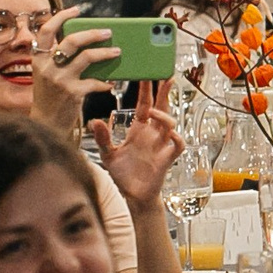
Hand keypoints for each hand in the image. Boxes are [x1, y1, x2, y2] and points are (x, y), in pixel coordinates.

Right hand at [31, 7, 116, 128]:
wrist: (45, 124)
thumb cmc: (50, 97)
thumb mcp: (48, 75)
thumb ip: (61, 59)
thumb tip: (88, 43)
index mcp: (39, 59)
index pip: (46, 31)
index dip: (61, 17)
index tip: (76, 10)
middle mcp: (47, 67)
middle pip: (72, 41)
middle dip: (93, 33)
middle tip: (108, 32)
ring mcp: (59, 79)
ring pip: (86, 57)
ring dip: (105, 53)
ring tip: (117, 51)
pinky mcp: (72, 93)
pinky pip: (95, 82)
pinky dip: (105, 82)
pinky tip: (110, 83)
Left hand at [92, 82, 178, 205]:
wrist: (132, 196)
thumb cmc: (123, 175)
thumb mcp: (108, 154)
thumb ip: (102, 137)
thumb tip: (94, 121)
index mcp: (139, 130)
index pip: (144, 105)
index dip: (146, 90)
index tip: (146, 75)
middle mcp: (152, 135)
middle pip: (162, 108)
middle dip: (164, 92)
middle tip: (165, 76)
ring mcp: (160, 146)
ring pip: (170, 124)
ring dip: (164, 115)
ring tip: (153, 110)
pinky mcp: (167, 158)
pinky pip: (177, 144)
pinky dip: (176, 138)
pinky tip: (170, 133)